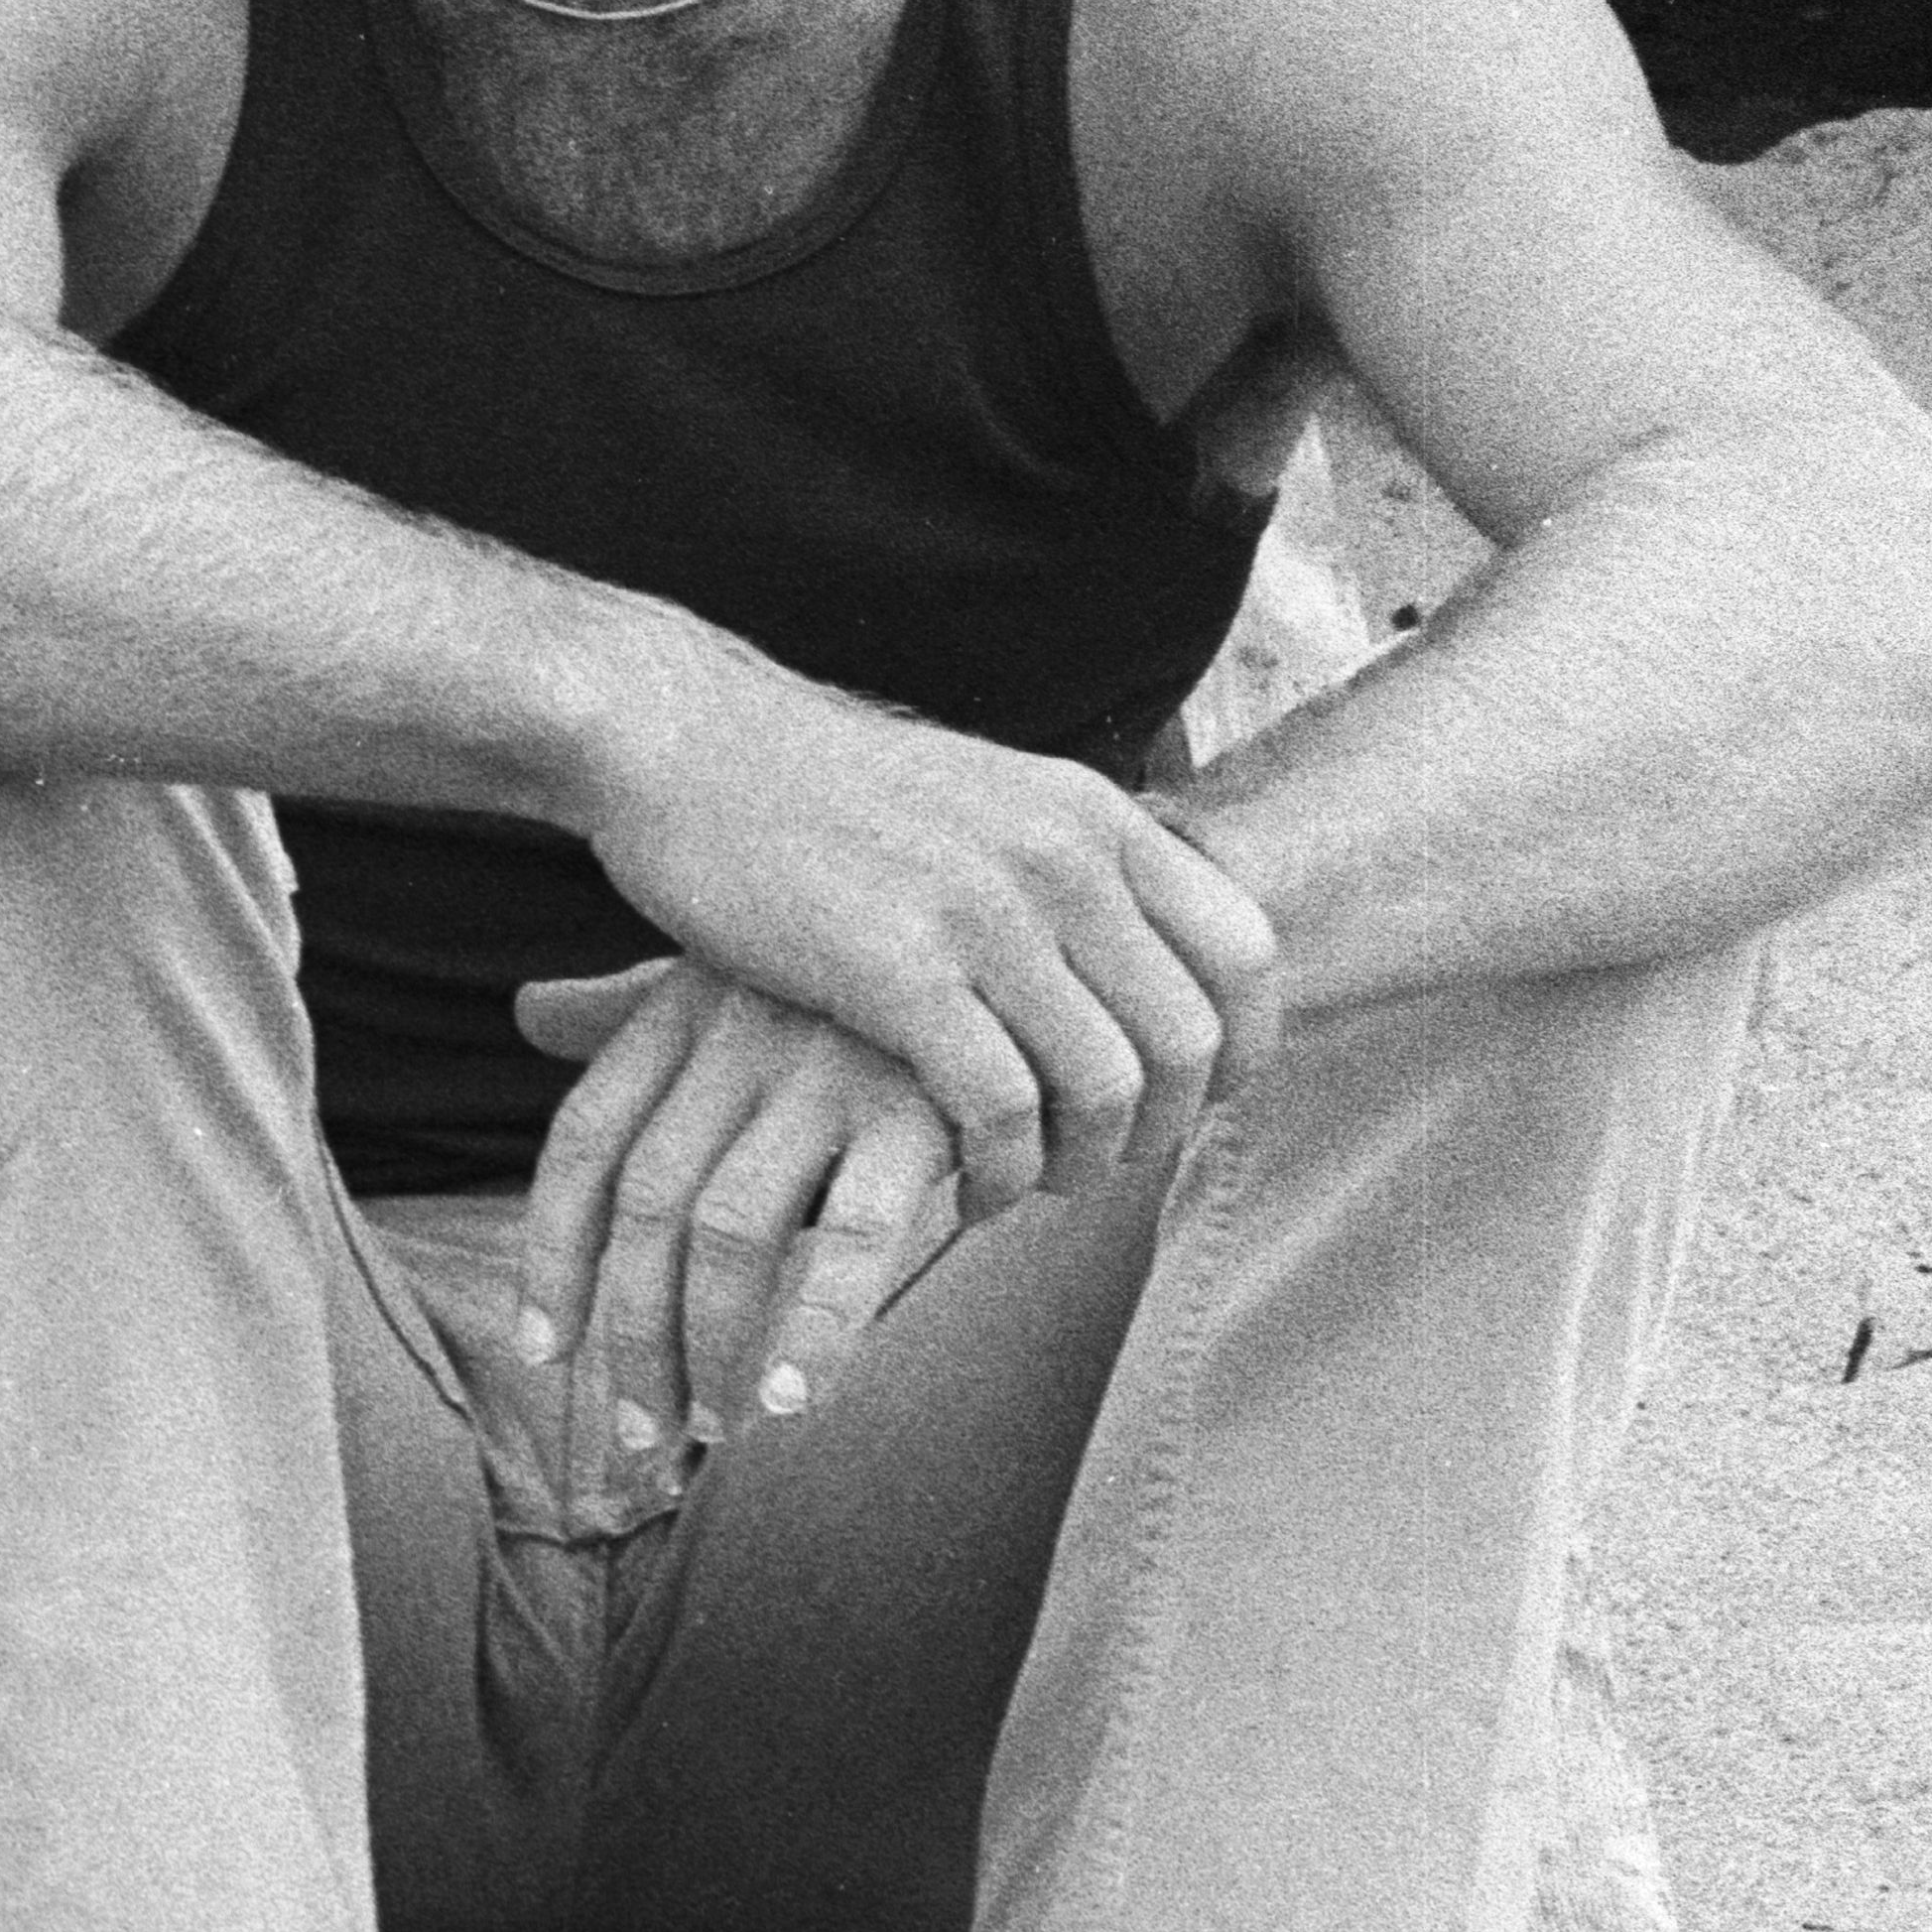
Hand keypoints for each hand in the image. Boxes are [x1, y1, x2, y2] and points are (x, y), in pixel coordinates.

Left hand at [513, 965, 967, 1492]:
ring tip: (719, 1430)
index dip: (551, 1259)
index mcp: (681, 1004)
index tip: (544, 1353)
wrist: (1018, 926)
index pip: (584, 1144)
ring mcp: (826, 1067)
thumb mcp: (742, 963)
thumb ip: (635, 1005)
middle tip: (638, 1436)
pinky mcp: (921, 1106)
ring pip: (728, 1233)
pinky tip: (798, 1399)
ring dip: (710, 1349)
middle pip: (648, 1208)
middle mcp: (738, 1031)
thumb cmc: (862, 969)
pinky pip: (853, 1237)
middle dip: (632, 1339)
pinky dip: (817, 1328)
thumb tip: (531, 1011)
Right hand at [582, 640, 1278, 1220]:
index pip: (1246, 951)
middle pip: (1191, 1040)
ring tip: (1029, 1182)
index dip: (1242, 1049)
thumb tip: (1135, 938)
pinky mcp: (900, 972)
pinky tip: (965, 1187)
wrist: (686, 744)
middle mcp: (1061, 859)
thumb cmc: (820, 789)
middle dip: (1161, 1132)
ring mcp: (985, 914)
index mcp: (1094, 815)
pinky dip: (1000, 1174)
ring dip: (1082, 1166)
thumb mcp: (986, 794)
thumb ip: (1068, 861)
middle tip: (1101, 1164)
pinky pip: (1002, 1111)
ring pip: (1108, 1087)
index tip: (1193, 1101)